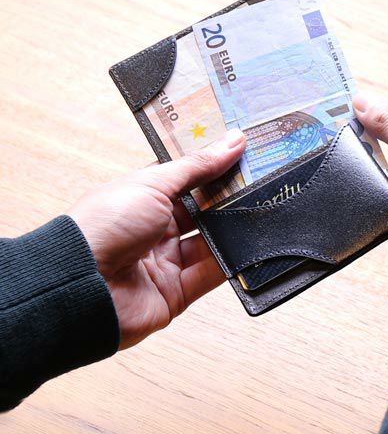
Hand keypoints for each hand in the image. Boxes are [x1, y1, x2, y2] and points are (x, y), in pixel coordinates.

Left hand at [68, 129, 245, 348]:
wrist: (79, 287)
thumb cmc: (103, 226)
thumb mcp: (152, 184)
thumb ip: (198, 166)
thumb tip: (234, 141)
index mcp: (142, 198)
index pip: (185, 178)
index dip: (212, 165)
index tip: (244, 152)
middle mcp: (153, 228)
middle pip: (201, 210)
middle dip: (229, 197)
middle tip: (263, 180)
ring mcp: (165, 261)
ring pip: (210, 242)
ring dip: (232, 228)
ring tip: (263, 208)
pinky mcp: (176, 293)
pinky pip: (211, 275)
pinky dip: (230, 261)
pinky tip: (250, 244)